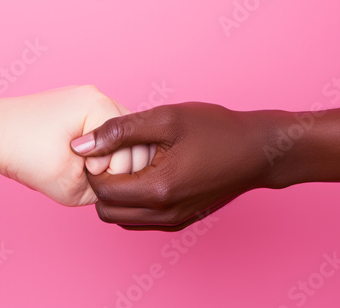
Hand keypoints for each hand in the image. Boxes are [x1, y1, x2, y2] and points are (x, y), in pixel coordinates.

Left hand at [0, 85, 151, 205]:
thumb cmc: (21, 155)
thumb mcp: (70, 187)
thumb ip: (106, 190)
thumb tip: (123, 185)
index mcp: (99, 107)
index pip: (135, 149)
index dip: (114, 170)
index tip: (86, 172)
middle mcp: (99, 96)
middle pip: (134, 140)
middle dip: (116, 163)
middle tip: (87, 172)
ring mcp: (89, 98)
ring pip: (121, 138)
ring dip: (108, 157)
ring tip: (81, 166)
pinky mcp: (79, 107)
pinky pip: (104, 133)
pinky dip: (97, 150)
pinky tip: (77, 158)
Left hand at [71, 102, 272, 229]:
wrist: (258, 151)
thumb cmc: (217, 130)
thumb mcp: (166, 119)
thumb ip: (120, 131)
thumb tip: (82, 145)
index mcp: (158, 189)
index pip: (101, 191)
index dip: (93, 168)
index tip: (102, 147)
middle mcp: (164, 213)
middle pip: (107, 211)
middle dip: (101, 184)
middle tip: (112, 157)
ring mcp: (173, 220)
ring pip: (122, 218)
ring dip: (116, 195)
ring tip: (130, 165)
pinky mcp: (181, 220)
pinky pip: (141, 219)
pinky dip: (133, 202)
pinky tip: (146, 175)